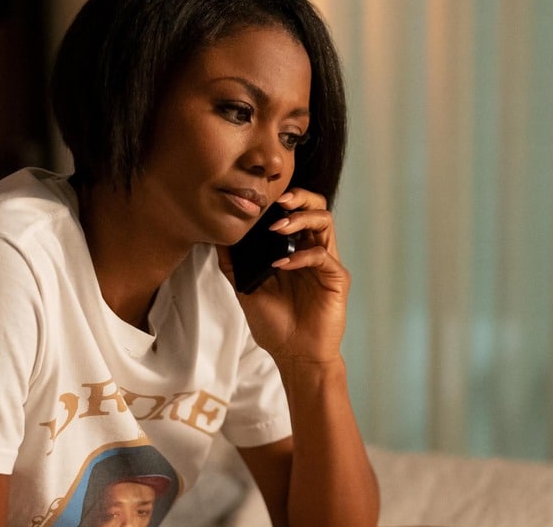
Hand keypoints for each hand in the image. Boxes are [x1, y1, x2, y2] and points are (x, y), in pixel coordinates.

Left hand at [217, 187, 349, 364]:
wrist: (294, 355)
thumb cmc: (274, 324)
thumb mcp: (245, 288)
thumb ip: (233, 263)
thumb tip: (215, 237)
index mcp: (294, 249)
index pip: (296, 211)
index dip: (283, 199)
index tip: (260, 198)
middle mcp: (312, 251)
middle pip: (316, 207)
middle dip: (299, 197)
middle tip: (278, 201)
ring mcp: (326, 263)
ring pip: (325, 222)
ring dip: (300, 219)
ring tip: (277, 228)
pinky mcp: (336, 278)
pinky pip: (323, 256)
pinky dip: (302, 255)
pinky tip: (282, 264)